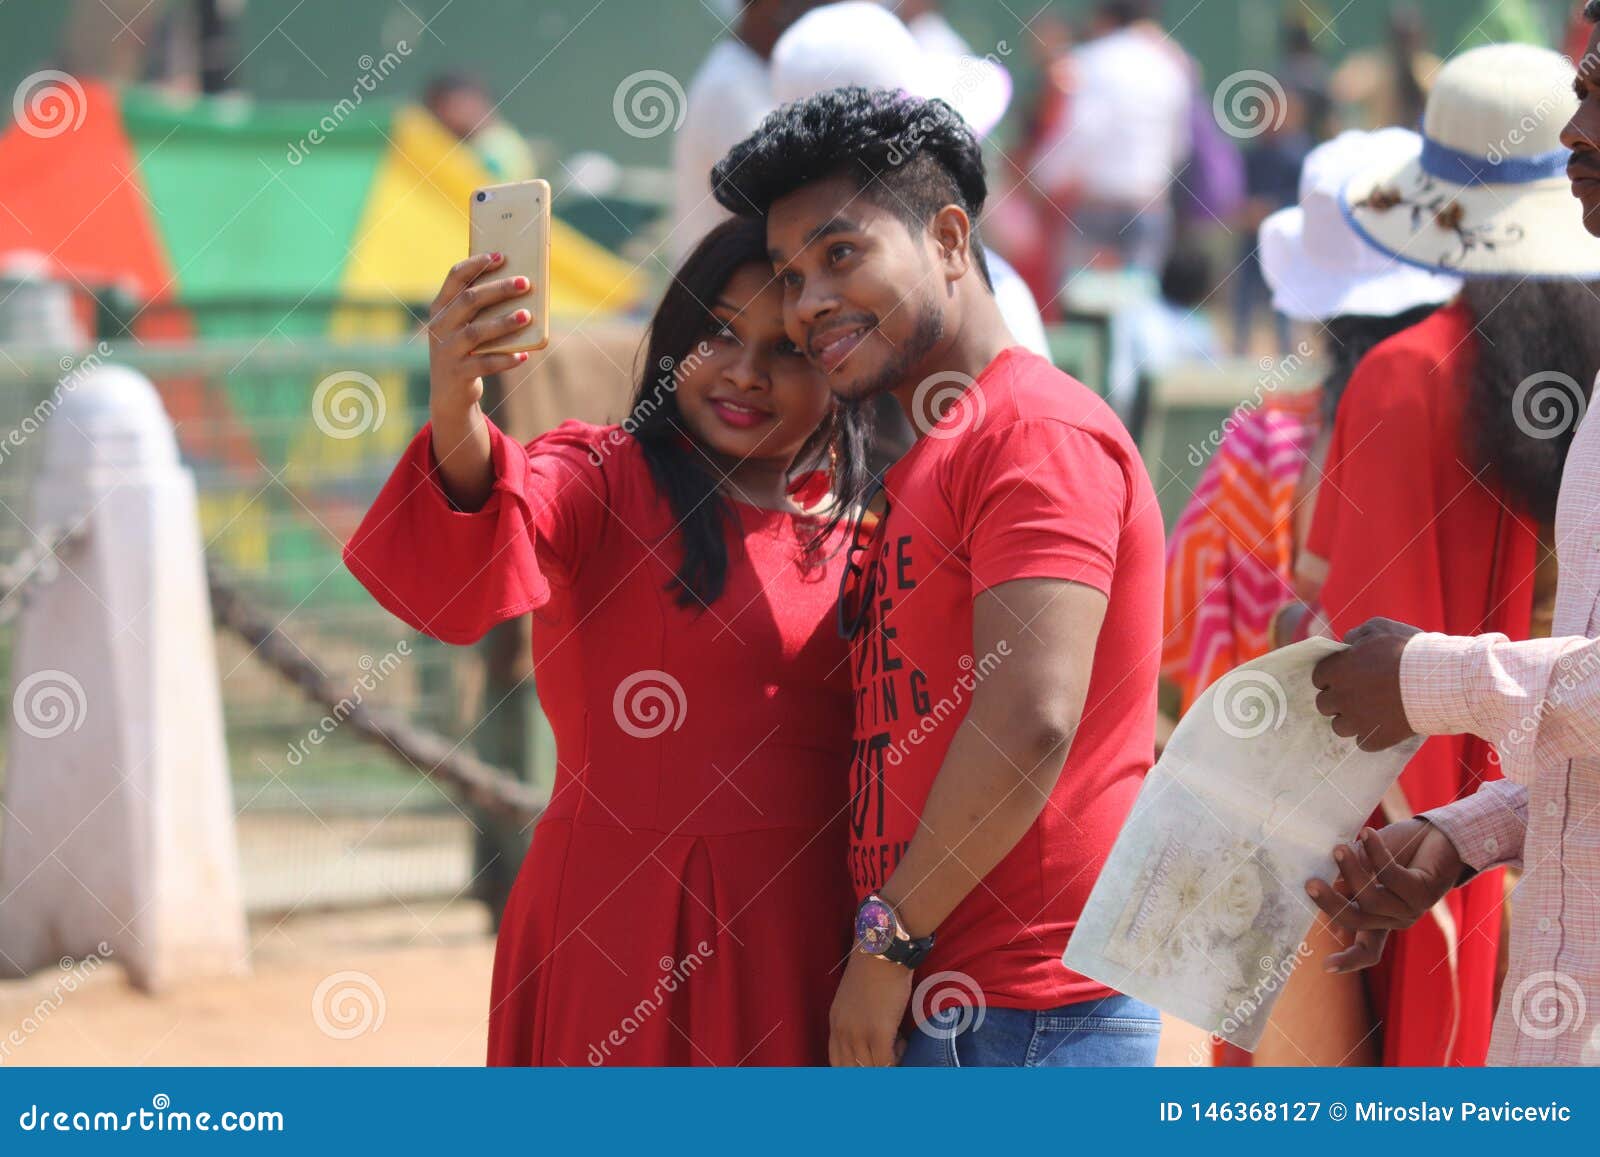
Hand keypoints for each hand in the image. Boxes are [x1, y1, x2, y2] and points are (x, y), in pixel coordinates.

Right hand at [426, 252, 532, 420]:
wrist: (449, 394)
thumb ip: (481, 308)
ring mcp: (447, 351)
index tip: (501, 256)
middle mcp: (440, 326)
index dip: (477, 264)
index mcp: (441, 308)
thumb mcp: (465, 327)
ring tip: (527, 316)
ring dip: (503, 323)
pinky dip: (505, 359)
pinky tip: (523, 355)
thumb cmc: (466, 350)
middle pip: (469, 301)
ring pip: (476, 332)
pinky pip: (484, 364)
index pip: (455, 277)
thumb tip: (519, 287)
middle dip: (499, 289)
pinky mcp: (459, 373)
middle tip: (525, 283)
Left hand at [828, 952, 911, 1066]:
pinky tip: (904, 1043)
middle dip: (870, 1074)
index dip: (854, 1072)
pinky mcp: (878, 1033)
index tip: (871, 1070)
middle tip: (888, 1065)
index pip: (836, 1063)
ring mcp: (858, 1034)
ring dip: (887, 1064)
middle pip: (850, 1071)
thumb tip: (874, 1043)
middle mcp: (842, 1032)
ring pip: (870, 1070)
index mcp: (834, 1024)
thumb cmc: (873, 971)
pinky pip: (886, 1063)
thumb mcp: (854, 1000)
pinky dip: (898, 1059)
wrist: (882, 952)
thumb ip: (857, 1022)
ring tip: (899, 1046)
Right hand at [1304, 819, 1464, 972]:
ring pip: (1372, 899)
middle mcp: (1396, 919)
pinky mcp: (1424, 890)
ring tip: (1338, 848)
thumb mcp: (1368, 861)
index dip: (1348, 960)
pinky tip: (1365, 833)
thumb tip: (1334, 883)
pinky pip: (1391, 875)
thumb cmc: (1401, 849)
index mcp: (1381, 919)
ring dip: (1352, 872)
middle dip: (1332, 904)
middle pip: (1357, 921)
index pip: (1367, 948)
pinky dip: (1375, 853)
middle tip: (1310, 883)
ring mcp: (1412, 908)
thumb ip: (1353, 875)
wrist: (1442, 834)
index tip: (1325, 967)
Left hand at [1312, 617, 1421, 750]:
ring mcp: (1357, 721)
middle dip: (1337, 700)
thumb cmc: (1408, 650)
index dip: (1332, 676)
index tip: (1346, 676)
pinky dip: (1371, 736)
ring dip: (1350, 720)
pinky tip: (1384, 725)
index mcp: (1337, 671)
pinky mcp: (1375, 738)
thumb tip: (1347, 642)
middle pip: (1324, 704)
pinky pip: (1363, 742)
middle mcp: (1341, 698)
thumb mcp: (1380, 628)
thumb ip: (1358, 634)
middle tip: (1357, 695)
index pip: (1319, 677)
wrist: (1437, 680)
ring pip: (1339, 727)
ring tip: (1370, 712)